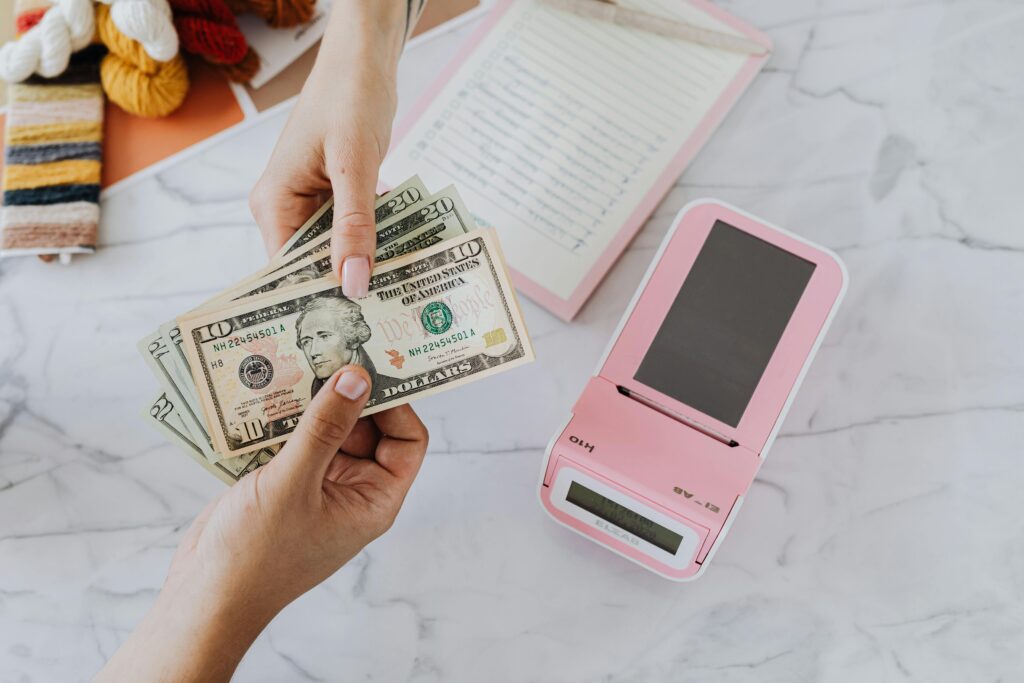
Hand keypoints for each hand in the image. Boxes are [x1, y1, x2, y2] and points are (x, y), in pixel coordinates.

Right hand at [96, 366, 427, 681]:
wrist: (204, 595)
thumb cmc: (256, 554)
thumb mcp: (294, 482)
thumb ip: (325, 427)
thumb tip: (357, 376)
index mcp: (373, 499)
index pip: (407, 440)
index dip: (397, 403)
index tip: (372, 365)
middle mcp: (352, 490)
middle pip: (368, 427)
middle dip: (349, 392)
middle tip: (329, 347)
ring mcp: (318, 484)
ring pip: (328, 427)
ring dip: (313, 398)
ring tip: (296, 356)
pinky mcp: (285, 480)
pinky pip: (297, 437)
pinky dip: (285, 415)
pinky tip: (266, 386)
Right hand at [249, 2, 407, 296]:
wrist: (364, 59)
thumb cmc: (350, 97)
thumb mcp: (354, 164)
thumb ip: (354, 225)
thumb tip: (353, 283)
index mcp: (273, 202)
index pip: (287, 272)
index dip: (317, 300)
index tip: (352, 330)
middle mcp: (284, 207)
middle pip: (312, 266)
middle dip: (347, 287)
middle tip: (387, 321)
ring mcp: (309, 203)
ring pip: (336, 251)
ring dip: (365, 266)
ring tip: (400, 298)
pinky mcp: (334, 196)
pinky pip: (352, 231)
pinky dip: (374, 242)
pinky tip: (402, 261)